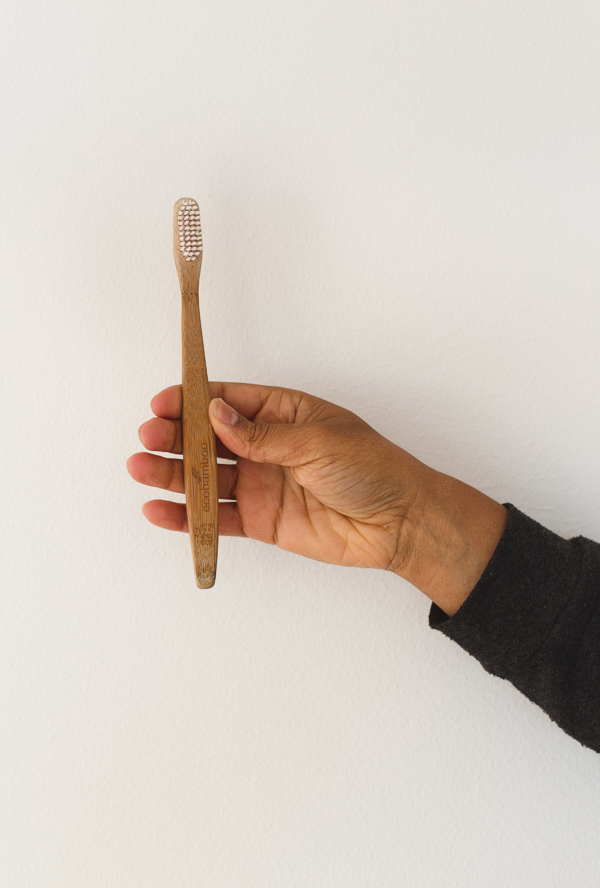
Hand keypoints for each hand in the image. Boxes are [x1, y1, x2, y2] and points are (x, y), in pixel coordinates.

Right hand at [126, 382, 424, 572]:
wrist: (399, 523)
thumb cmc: (373, 468)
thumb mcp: (317, 441)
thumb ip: (262, 435)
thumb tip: (215, 415)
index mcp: (283, 413)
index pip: (227, 402)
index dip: (192, 401)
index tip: (163, 403)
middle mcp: (267, 446)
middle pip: (209, 439)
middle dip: (175, 437)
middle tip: (148, 438)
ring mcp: (262, 483)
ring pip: (207, 477)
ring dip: (173, 474)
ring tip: (140, 470)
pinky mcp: (262, 520)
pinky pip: (218, 517)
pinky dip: (189, 516)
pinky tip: (161, 510)